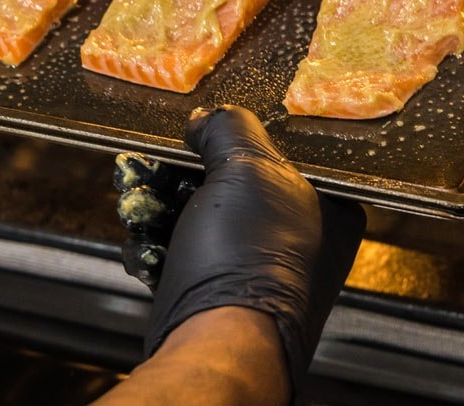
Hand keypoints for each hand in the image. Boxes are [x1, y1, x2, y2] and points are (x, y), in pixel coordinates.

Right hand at [113, 105, 365, 394]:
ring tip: (137, 208)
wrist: (216, 346)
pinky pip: (181, 251)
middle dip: (175, 176)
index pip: (276, 150)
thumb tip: (207, 117)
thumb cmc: (249, 259)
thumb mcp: (247, 168)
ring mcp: (253, 266)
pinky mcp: (216, 290)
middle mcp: (295, 236)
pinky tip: (146, 250)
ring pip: (194, 215)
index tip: (194, 135)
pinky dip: (156, 246)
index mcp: (327, 205)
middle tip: (145, 169)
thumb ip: (229, 128)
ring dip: (155, 208)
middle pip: (225, 181)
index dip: (229, 140)